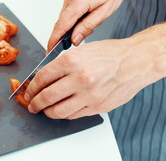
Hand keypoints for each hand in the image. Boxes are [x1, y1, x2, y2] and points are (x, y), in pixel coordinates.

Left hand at [25, 38, 149, 118]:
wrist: (136, 61)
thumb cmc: (111, 53)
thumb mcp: (82, 50)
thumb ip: (62, 64)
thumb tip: (44, 77)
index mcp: (72, 61)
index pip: (42, 77)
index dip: (31, 87)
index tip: (28, 91)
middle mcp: (80, 78)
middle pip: (47, 96)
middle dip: (34, 102)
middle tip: (31, 104)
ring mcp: (90, 95)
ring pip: (59, 111)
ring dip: (47, 112)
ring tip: (44, 110)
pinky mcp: (99, 106)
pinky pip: (74, 115)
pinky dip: (64, 113)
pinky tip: (61, 109)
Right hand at [47, 0, 130, 52]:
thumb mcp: (106, 10)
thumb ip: (88, 26)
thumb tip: (75, 39)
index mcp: (78, 2)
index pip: (60, 26)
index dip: (53, 41)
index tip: (49, 51)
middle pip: (60, 23)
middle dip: (61, 37)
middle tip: (66, 49)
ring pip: (64, 18)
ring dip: (69, 27)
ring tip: (82, 32)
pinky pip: (67, 11)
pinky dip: (71, 19)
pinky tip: (82, 21)